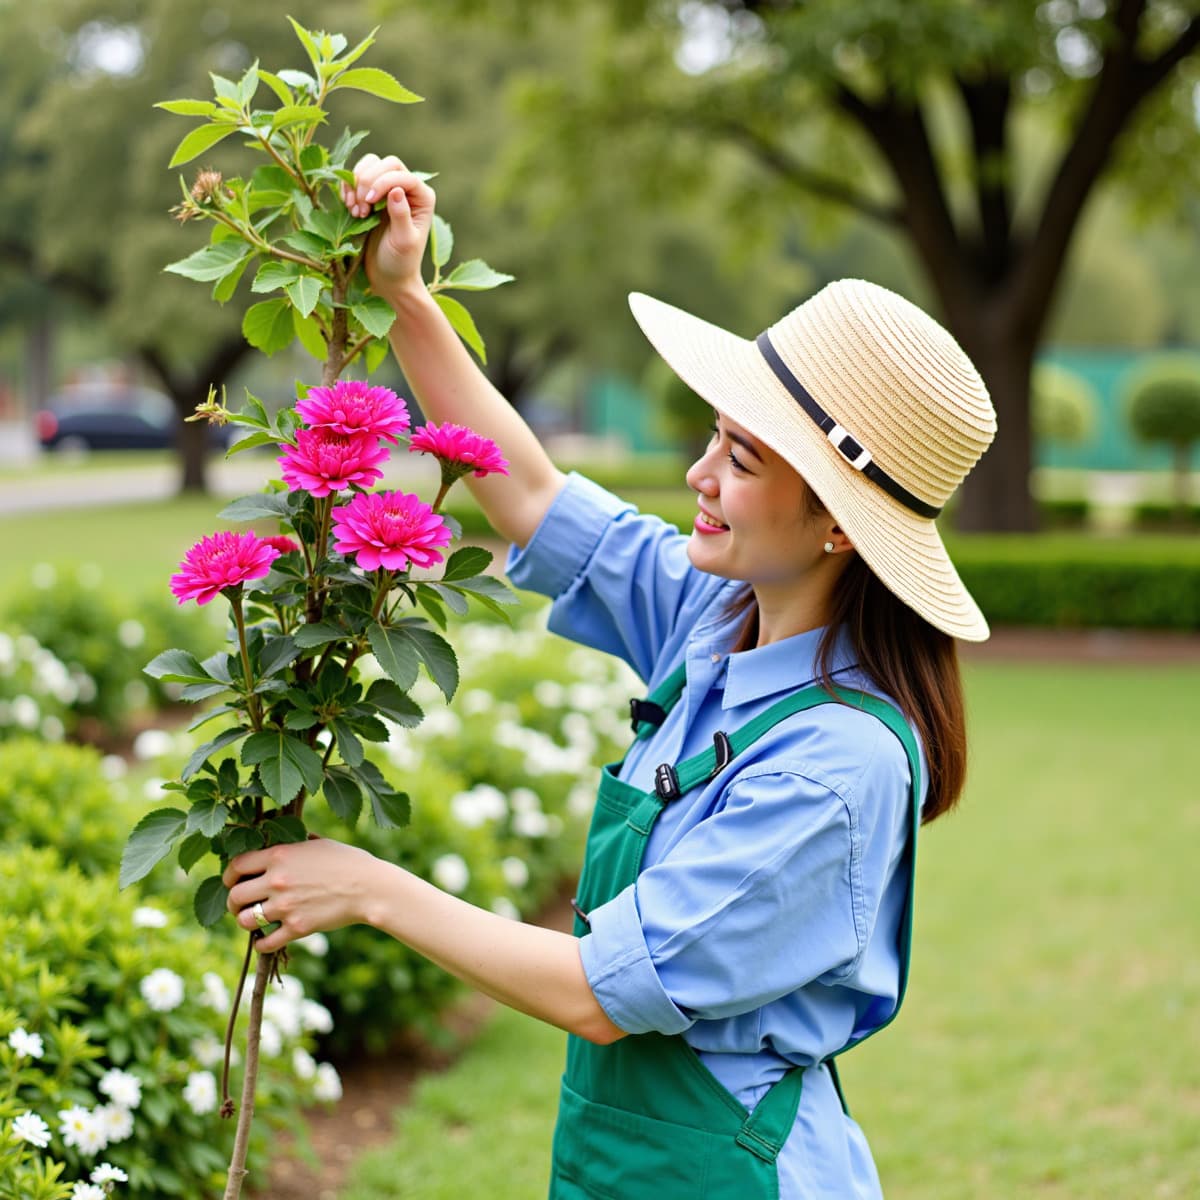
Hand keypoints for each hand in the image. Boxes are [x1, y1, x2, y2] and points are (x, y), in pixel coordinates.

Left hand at [223, 837, 381, 953]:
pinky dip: (261, 943)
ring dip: (245, 922)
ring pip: (245, 921)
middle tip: (239, 905)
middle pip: (235, 896)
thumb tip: (284, 838)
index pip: (236, 866)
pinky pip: (265, 942)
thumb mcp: (319, 842)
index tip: (231, 882)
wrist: (369, 887)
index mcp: (279, 856)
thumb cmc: (348, 861)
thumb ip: (296, 842)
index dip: (228, 875)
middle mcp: (277, 881)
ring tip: (253, 920)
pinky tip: (266, 939)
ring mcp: (285, 906)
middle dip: (233, 902)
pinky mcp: (297, 928)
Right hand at [340, 152, 435, 298]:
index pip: (402, 174)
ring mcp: (388, 189)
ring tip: (355, 211)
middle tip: (361, 209)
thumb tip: (396, 190)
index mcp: (422, 197)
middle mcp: (407, 188)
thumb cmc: (400, 262)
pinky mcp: (371, 194)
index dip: (382, 182)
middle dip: (369, 180)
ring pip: (370, 164)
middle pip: (386, 163)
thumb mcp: (403, 242)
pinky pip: (357, 176)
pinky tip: (348, 206)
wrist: (387, 276)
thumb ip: (401, 216)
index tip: (368, 201)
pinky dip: (348, 186)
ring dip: (357, 182)